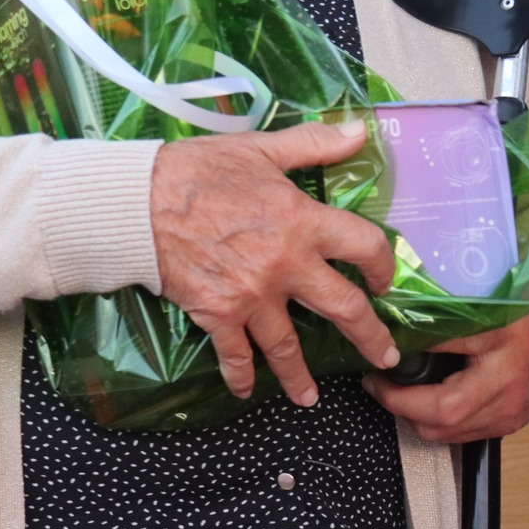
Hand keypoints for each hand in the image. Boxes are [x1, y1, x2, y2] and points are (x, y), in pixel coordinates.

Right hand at [151, 119, 399, 406]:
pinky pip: (235, 355)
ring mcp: (253, 296)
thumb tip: (358, 130)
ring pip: (289, 347)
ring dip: (301, 376)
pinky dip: (240, 377)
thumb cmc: (201, 169)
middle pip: (342, 308)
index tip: (384, 280)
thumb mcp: (262, 148)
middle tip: (385, 354)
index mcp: (303, 221)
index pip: (363, 246)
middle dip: (369, 336)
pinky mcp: (219, 315)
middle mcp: (286, 265)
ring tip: (310, 397)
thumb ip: (314, 143)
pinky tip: (245, 391)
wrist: (142, 201)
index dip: (382, 265)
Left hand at [362, 296, 528, 443]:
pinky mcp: (507, 425)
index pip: (446, 342)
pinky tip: (419, 402)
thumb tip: (404, 301)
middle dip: (400, 400)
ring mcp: (509, 408)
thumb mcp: (495, 297)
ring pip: (447, 430)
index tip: (382, 338)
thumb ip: (457, 302)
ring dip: (411, 416)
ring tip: (390, 391)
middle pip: (445, 407)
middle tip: (376, 381)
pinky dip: (433, 422)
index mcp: (506, 333)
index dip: (408, 344)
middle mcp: (508, 377)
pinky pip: (460, 436)